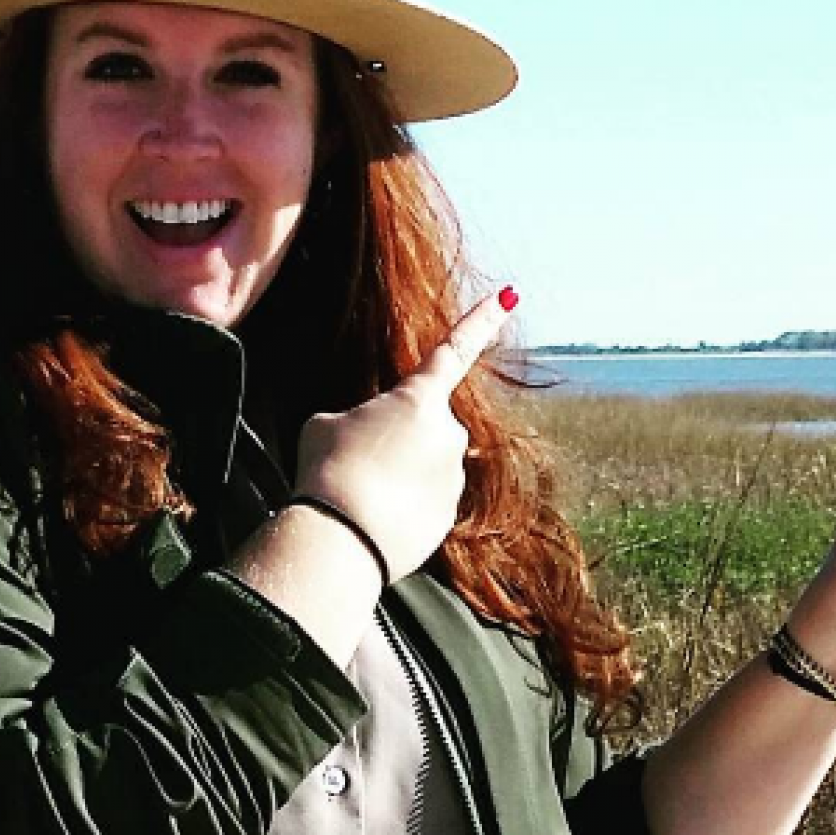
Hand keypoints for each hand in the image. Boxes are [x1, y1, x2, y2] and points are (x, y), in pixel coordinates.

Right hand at [292, 291, 513, 581]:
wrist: (341, 539)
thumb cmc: (327, 471)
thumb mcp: (326, 425)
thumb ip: (360, 419)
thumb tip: (371, 438)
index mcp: (420, 399)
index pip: (454, 349)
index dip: (481, 320)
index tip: (509, 295)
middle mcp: (449, 433)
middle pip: (427, 425)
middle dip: (400, 437)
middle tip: (358, 459)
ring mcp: (454, 477)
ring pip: (427, 466)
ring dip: (401, 474)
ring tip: (362, 492)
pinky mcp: (450, 517)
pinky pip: (426, 502)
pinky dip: (404, 507)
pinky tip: (375, 519)